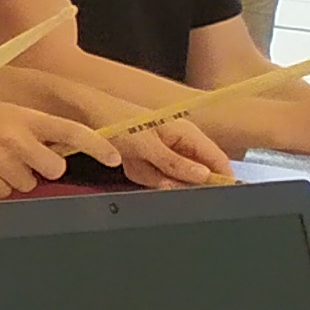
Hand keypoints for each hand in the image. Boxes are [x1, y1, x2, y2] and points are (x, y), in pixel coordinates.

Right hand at [0, 97, 91, 197]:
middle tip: (26, 158)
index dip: (97, 146)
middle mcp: (14, 137)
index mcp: (26, 118)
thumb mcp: (9, 112)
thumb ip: (36, 129)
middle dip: (44, 168)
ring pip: (27, 183)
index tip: (114, 158)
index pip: (72, 132)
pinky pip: (3, 192)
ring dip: (16, 177)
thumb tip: (61, 152)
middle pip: (53, 168)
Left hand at [106, 114, 237, 187]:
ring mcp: (164, 152)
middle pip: (193, 175)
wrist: (87, 116)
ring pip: (170, 179)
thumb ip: (175, 163)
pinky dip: (140, 173)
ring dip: (152, 175)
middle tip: (155, 170)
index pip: (216, 159)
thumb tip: (204, 176)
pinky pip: (152, 177)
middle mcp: (179, 143)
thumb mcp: (147, 145)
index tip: (220, 193)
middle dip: (174, 179)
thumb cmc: (117, 121)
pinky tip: (131, 162)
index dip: (222, 177)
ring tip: (136, 160)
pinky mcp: (149, 159)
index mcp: (186, 134)